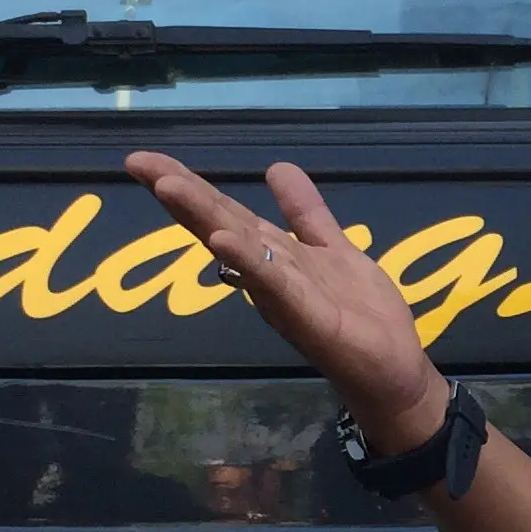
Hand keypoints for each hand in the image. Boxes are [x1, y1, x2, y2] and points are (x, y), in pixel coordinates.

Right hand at [123, 154, 444, 447]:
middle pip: (219, 223)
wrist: (393, 373)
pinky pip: (275, 283)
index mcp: (273, 254)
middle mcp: (267, 272)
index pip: (224, 211)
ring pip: (238, 247)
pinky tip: (223, 241)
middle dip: (180, 191)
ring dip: (203, 216)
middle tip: (137, 162)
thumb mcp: (333, 248)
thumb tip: (276, 167)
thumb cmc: (361, 317)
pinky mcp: (307, 317)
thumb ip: (306, 212)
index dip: (187, 183)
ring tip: (168, 186)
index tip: (143, 158)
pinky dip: (249, 261)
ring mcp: (283, 294)